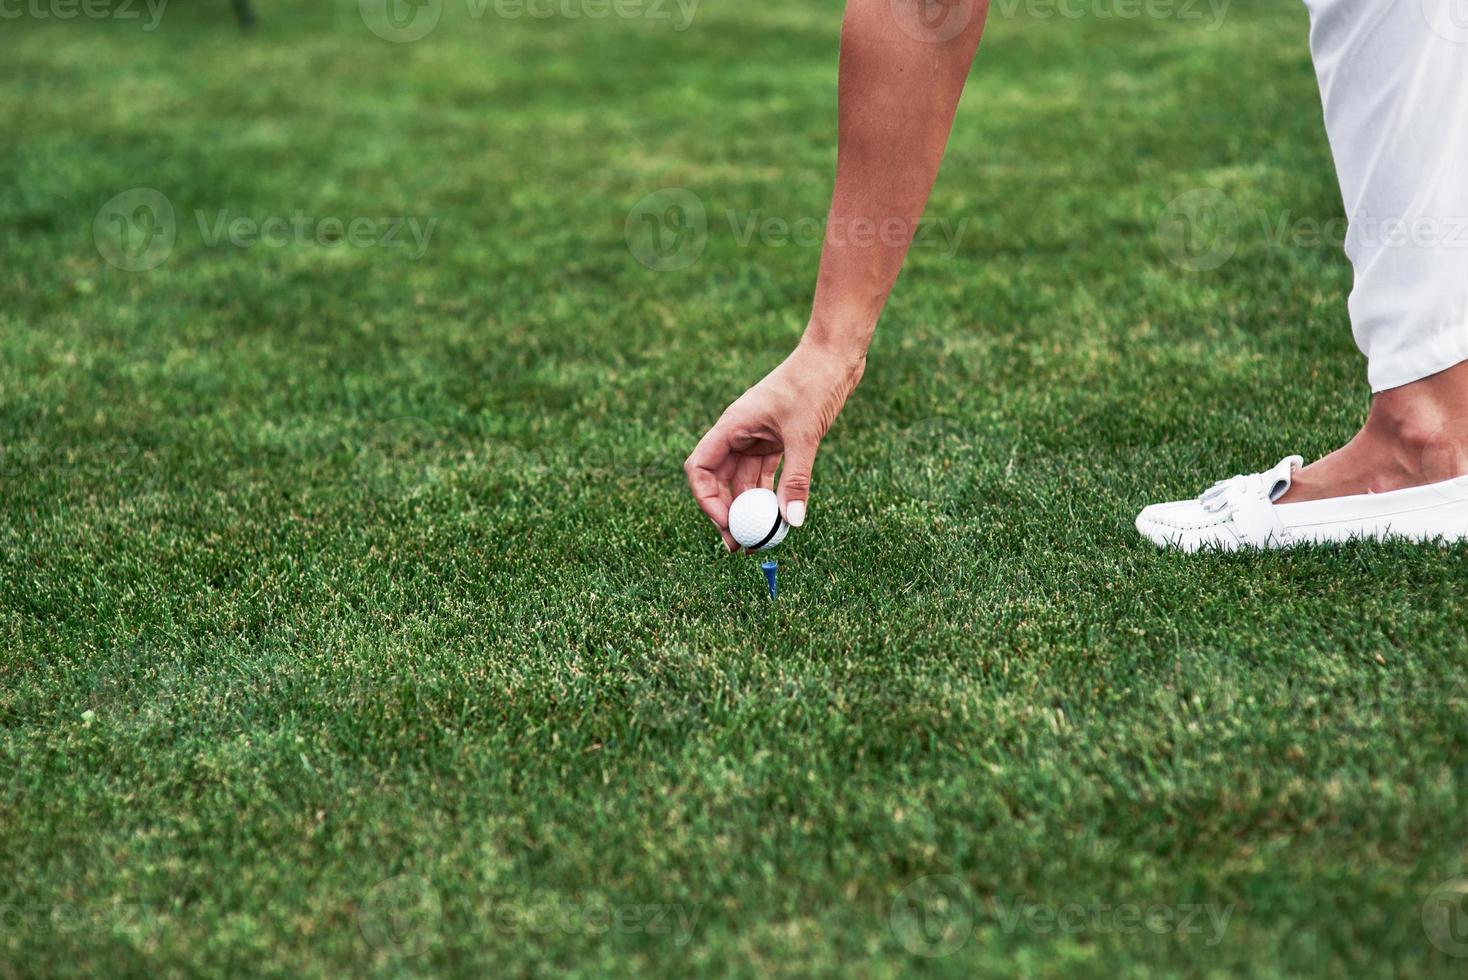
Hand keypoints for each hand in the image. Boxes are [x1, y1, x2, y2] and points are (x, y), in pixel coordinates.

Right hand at [684, 340, 864, 550]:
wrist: (836, 356)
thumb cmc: (813, 383)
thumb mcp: (804, 434)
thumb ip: (796, 478)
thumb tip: (791, 521)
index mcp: (732, 425)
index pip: (700, 467)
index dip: (706, 499)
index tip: (726, 524)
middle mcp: (740, 432)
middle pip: (719, 479)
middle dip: (727, 512)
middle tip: (740, 544)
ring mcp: (757, 436)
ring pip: (743, 480)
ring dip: (749, 508)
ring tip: (761, 538)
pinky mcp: (777, 439)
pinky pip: (764, 474)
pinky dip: (768, 495)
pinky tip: (778, 516)